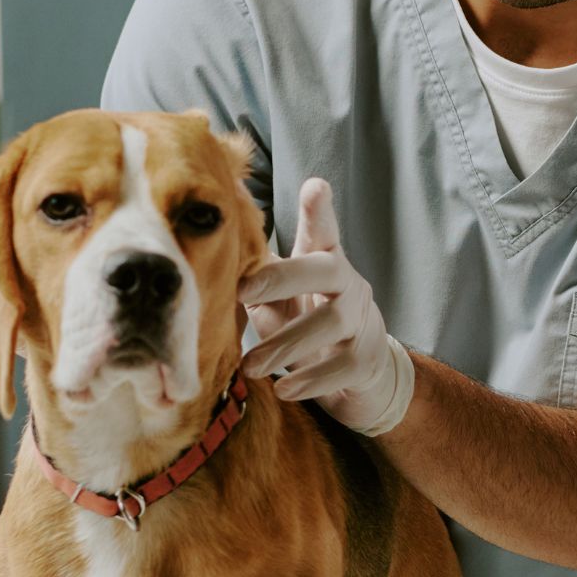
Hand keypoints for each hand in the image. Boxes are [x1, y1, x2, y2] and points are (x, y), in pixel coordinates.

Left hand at [239, 178, 413, 435]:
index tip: (314, 188)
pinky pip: (342, 367)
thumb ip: (253, 276)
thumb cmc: (304, 323)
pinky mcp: (366, 358)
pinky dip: (311, 380)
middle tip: (243, 292)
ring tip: (250, 365)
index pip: (323, 230)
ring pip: (331, 323)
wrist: (355, 374)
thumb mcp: (278, 297)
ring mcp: (362, 320)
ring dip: (286, 344)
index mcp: (323, 262)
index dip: (319, 210)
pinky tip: (285, 389)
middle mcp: (348, 284)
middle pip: (325, 270)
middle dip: (283, 278)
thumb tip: (210, 243)